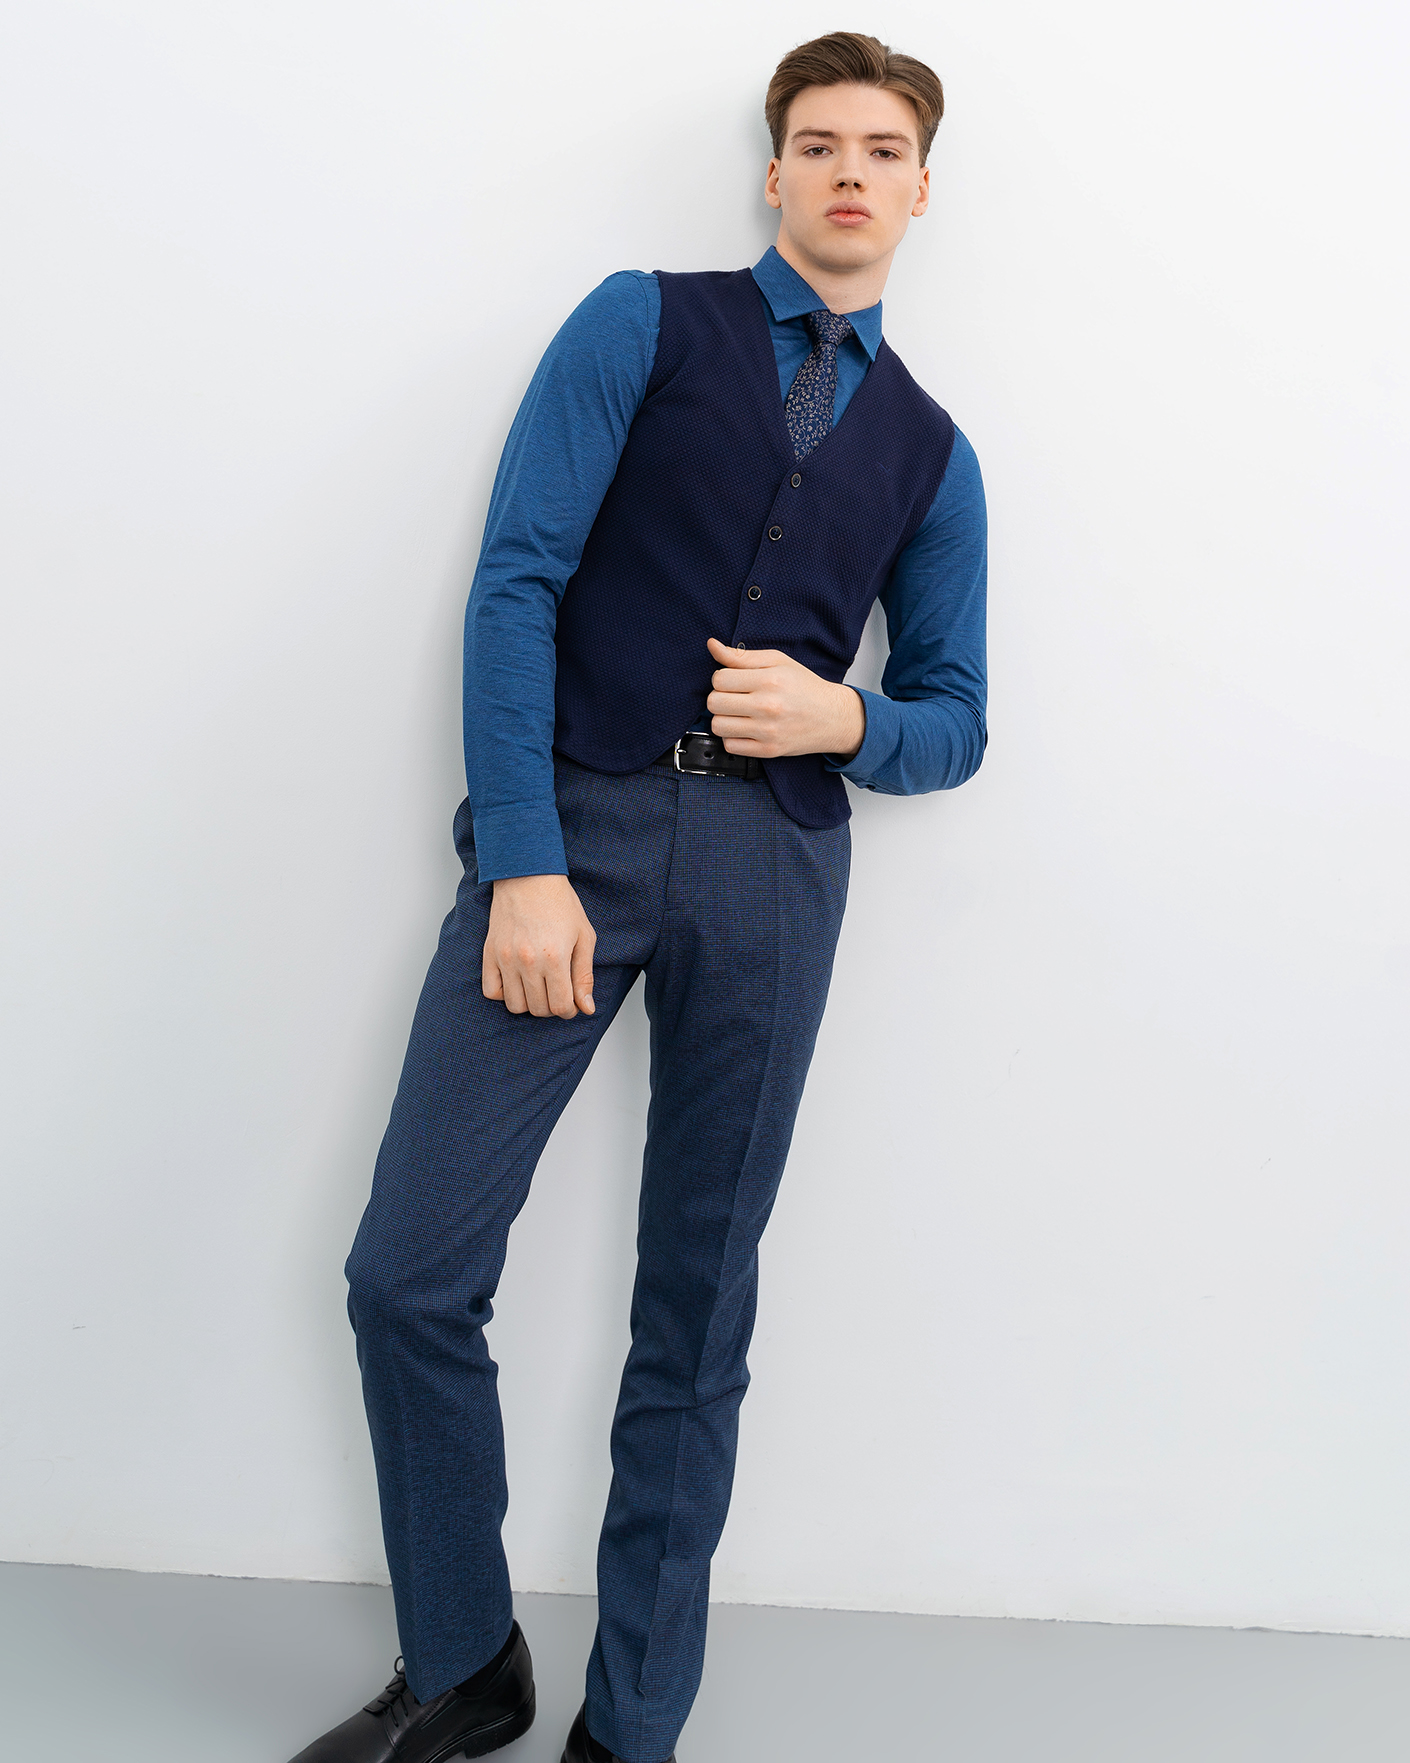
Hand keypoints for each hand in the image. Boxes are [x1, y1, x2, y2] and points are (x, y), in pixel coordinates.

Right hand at [483, 875, 595, 1018]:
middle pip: (539, 1009)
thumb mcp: (584, 937)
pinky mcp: (489, 953)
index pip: (560, 1007)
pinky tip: (517, 982)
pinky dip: (504, 994)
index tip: (571, 1002)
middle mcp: (528, 961)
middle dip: (552, 1007)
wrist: (528, 876)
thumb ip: (584, 976)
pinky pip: (491, 991)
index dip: (569, 1010)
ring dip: (529, 1004)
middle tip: (557, 992)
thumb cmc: (560, 903)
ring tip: (538, 988)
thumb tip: (586, 1008)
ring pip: (515, 1005)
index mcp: (555, 957)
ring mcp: (506, 958)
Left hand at [705, 638, 864, 759]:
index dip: (722, 678)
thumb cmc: (805, 687)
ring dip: (723, 718)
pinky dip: (732, 737)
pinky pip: (730, 746)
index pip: (719, 679)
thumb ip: (743, 656)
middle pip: (714, 702)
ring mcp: (767, 731)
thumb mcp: (777, 662)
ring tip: (737, 713)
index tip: (733, 681)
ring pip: (718, 725)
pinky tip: (744, 728)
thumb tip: (712, 645)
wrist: (832, 717)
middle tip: (734, 697)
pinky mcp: (768, 750)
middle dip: (719, 697)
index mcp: (770, 680)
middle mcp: (768, 706)